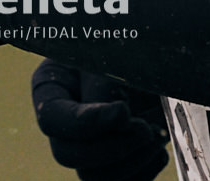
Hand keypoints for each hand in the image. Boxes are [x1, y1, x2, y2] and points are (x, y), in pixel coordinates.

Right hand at [31, 59, 170, 180]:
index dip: (86, 122)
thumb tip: (119, 120)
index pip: (52, 118)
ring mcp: (87, 146)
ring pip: (94, 177)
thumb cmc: (127, 42)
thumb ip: (105, 86)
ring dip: (130, 161)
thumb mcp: (111, 55)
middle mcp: (63, 123)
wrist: (154, 50)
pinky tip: (159, 145)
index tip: (123, 110)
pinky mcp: (114, 163)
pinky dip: (144, 170)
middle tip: (144, 128)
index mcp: (50, 89)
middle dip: (111, 146)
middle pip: (68, 154)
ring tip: (155, 134)